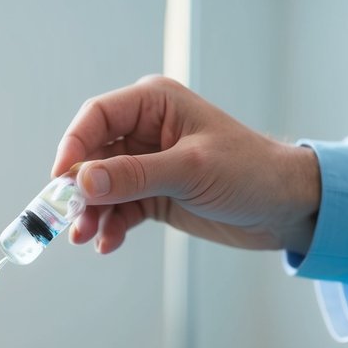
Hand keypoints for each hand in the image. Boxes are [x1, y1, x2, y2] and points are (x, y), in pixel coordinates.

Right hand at [50, 75, 320, 254]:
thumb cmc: (251, 172)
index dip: (74, 146)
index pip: (97, 117)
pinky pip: (119, 209)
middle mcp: (146, 130)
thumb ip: (134, 176)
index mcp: (154, 104)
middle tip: (65, 217)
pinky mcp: (154, 195)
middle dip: (78, 188)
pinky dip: (110, 226)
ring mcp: (148, 165)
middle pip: (92, 155)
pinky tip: (107, 243)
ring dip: (91, 212)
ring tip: (85, 237)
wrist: (288, 207)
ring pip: (102, 187)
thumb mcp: (190, 170)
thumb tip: (82, 181)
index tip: (60, 180)